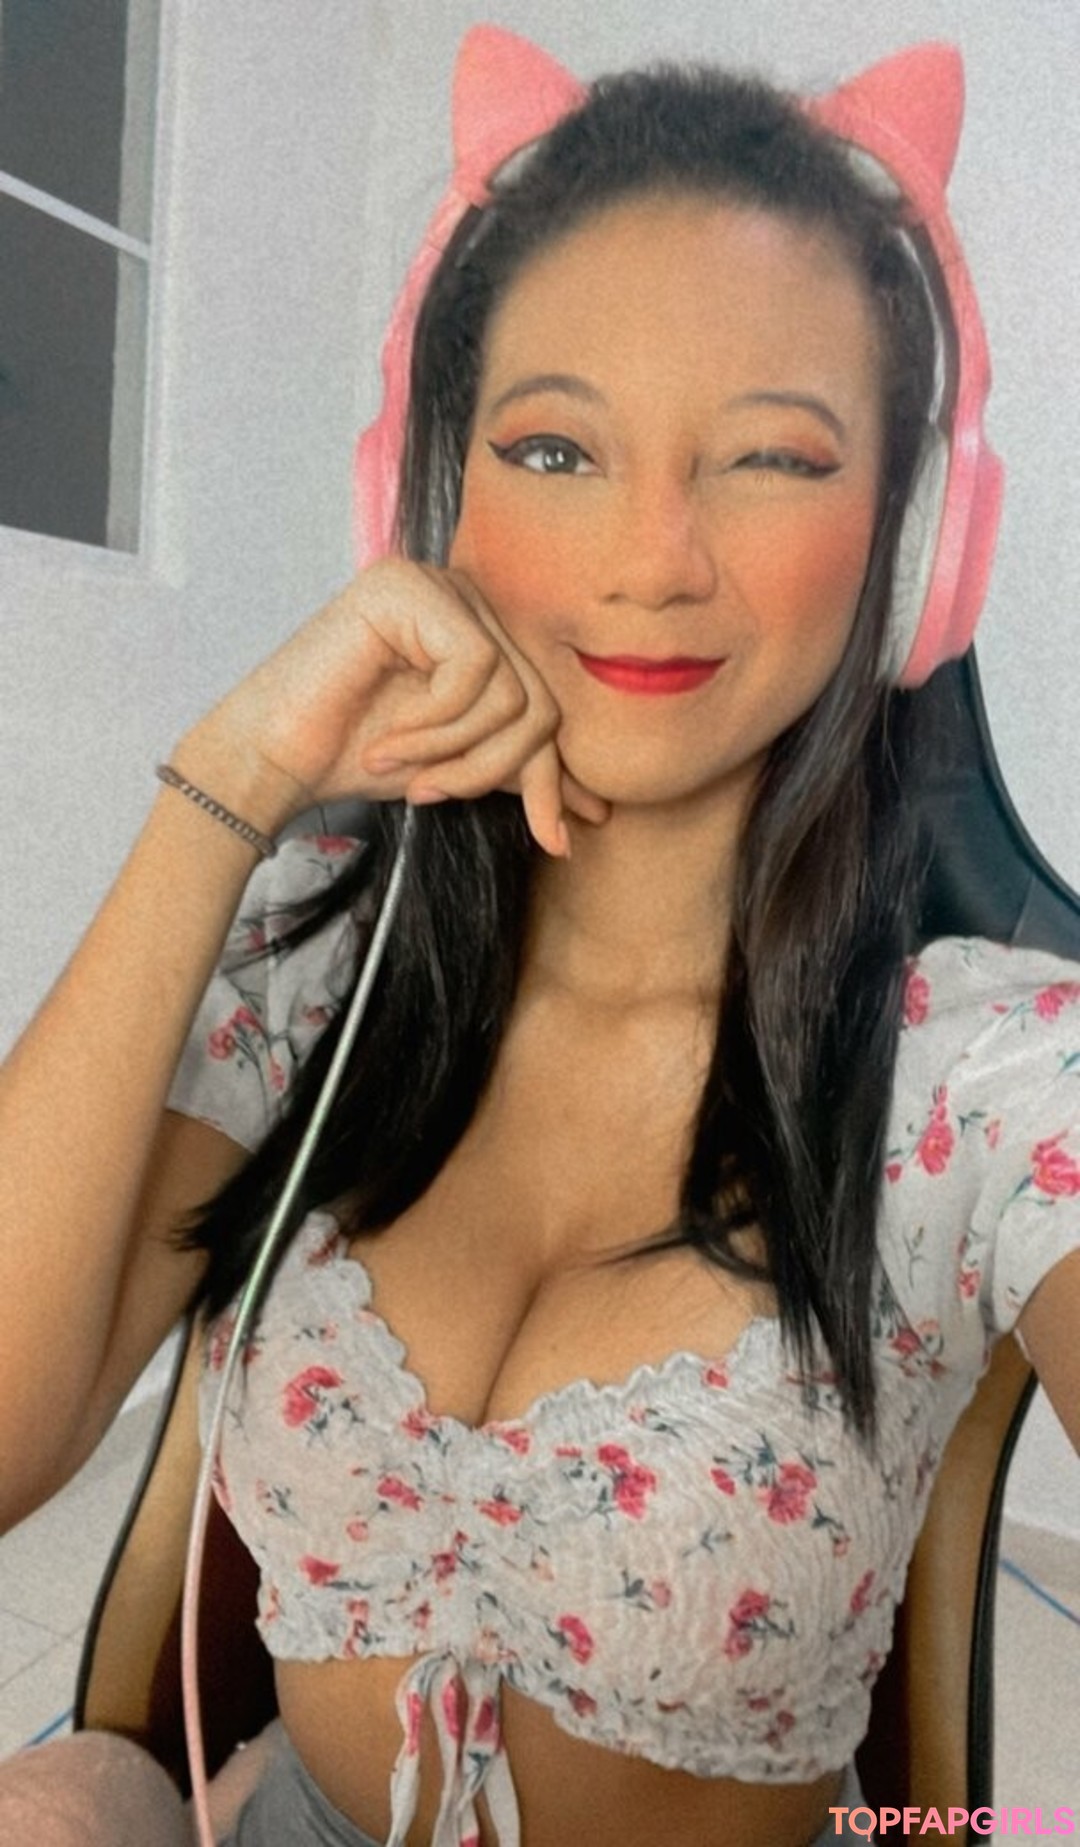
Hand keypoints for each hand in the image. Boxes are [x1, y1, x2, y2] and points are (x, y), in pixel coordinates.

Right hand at [180, 561, 607, 856]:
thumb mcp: (462, 764)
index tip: (553, 838)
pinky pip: (473, 669)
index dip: (550, 774)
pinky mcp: (409, 588)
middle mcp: (466, 595)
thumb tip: (598, 813)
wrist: (275, 760)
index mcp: (484, 629)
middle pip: (540, 699)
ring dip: (458, 751)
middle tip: (435, 793)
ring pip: (512, 691)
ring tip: (406, 769)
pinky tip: (389, 741)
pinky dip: (435, 724)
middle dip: (495, 767)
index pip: (549, 703)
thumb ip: (524, 771)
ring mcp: (437, 584)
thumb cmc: (356, 755)